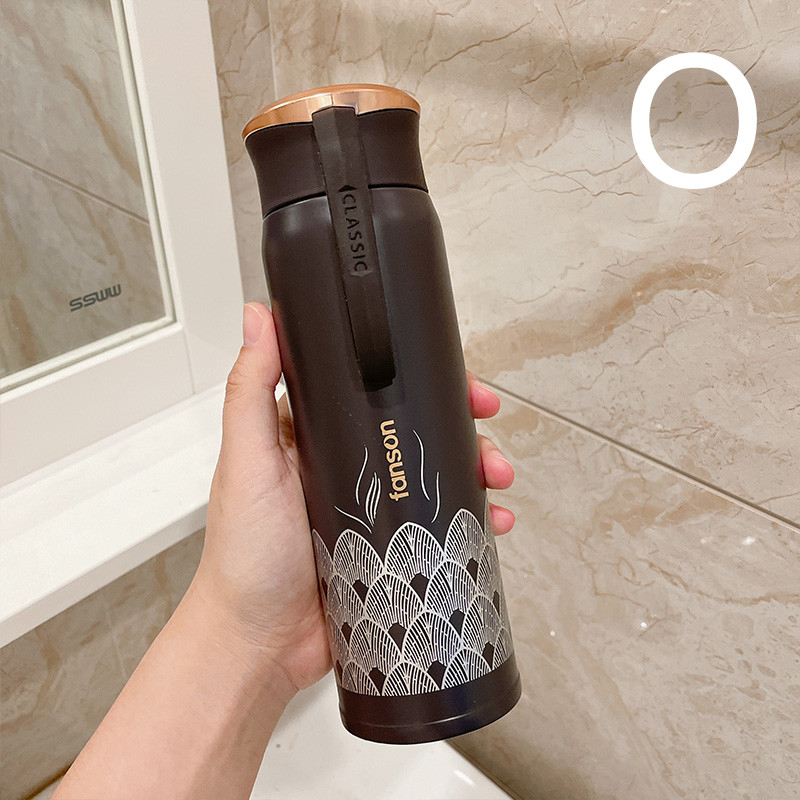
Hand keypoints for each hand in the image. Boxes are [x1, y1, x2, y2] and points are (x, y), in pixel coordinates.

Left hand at [193, 302, 516, 696]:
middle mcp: (349, 467)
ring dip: (476, 466)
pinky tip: (494, 520)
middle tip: (487, 418)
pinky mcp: (393, 548)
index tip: (451, 371)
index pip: (373, 389)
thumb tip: (258, 317)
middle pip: (417, 428)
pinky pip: (444, 524)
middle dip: (461, 420)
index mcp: (315, 437)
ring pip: (439, 473)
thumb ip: (252, 390)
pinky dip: (475, 518)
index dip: (417, 375)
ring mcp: (375, 508)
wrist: (260, 642)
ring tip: (497, 476)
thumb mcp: (247, 461)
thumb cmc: (245, 554)